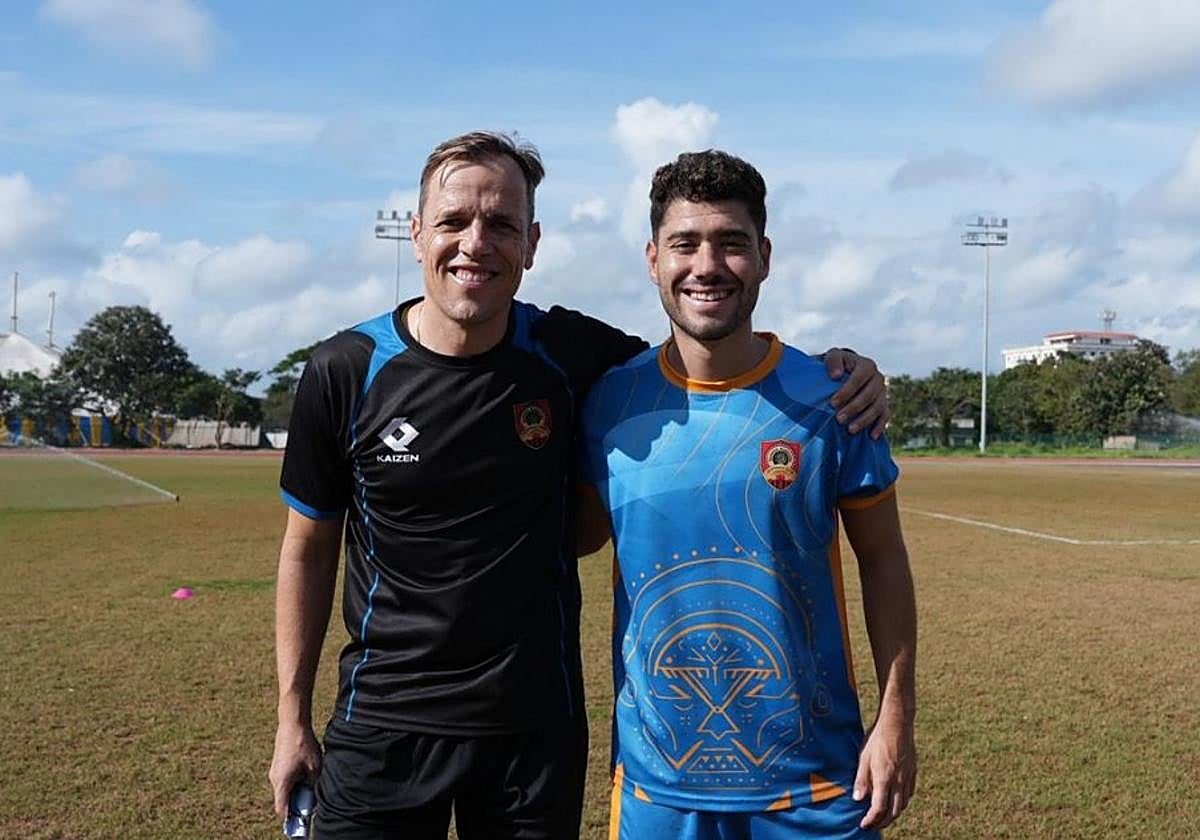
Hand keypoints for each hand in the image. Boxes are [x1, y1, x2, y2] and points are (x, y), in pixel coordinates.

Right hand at [269, 721, 321, 818]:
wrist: (292, 724)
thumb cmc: (303, 744)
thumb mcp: (314, 767)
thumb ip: (313, 783)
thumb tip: (313, 794)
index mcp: (282, 783)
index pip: (281, 809)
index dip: (290, 817)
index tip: (299, 820)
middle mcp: (274, 780)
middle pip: (282, 801)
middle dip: (295, 804)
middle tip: (308, 801)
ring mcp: (274, 772)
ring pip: (283, 790)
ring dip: (294, 791)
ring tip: (308, 784)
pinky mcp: (277, 766)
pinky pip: (283, 781)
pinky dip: (292, 783)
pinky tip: (303, 774)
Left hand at [823, 348, 888, 437]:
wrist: (845, 372)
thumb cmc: (837, 365)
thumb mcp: (832, 357)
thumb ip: (833, 361)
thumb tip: (836, 375)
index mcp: (867, 365)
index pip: (859, 378)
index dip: (846, 391)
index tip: (832, 403)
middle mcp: (878, 378)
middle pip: (869, 395)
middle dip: (854, 408)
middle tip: (839, 419)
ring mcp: (882, 393)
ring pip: (878, 407)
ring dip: (865, 420)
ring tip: (850, 430)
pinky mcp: (884, 405)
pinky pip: (885, 416)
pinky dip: (879, 426)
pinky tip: (871, 437)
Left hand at [853, 712, 916, 829]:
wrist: (897, 723)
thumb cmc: (877, 738)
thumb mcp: (863, 758)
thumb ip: (861, 780)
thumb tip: (857, 799)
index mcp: (884, 778)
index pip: (879, 808)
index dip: (871, 820)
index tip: (864, 825)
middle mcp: (898, 781)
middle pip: (894, 811)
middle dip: (883, 822)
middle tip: (873, 825)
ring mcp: (908, 777)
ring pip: (903, 804)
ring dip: (893, 814)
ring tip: (884, 817)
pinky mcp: (913, 771)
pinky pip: (909, 793)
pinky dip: (902, 802)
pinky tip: (896, 801)